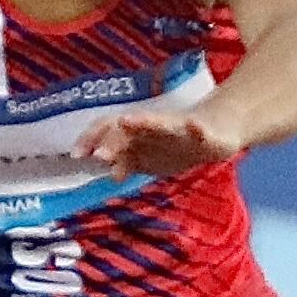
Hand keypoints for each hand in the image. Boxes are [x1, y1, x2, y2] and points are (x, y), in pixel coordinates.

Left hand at [76, 111, 238, 178]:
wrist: (219, 128)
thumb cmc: (178, 141)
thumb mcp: (152, 156)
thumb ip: (130, 162)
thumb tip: (109, 174)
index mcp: (139, 133)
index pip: (110, 129)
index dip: (92, 138)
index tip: (76, 154)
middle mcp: (154, 125)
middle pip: (130, 127)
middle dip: (113, 138)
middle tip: (96, 155)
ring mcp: (179, 127)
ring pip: (160, 122)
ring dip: (144, 122)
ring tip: (128, 121)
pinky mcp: (204, 132)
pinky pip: (200, 130)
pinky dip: (196, 128)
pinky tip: (195, 128)